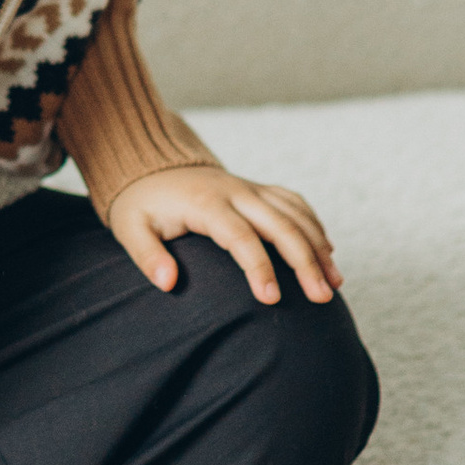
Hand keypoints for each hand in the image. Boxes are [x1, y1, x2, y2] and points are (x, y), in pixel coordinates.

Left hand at [105, 163, 341, 305]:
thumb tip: (167, 283)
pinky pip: (294, 203)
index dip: (259, 268)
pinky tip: (328, 252)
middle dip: (305, 262)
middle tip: (322, 298)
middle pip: (281, 225)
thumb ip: (147, 255)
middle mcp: (235, 192)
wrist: (150, 165)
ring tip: (334, 283)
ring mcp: (250, 188)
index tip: (271, 299)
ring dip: (318, 247)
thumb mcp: (130, 228)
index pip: (241, 237)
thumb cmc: (141, 204)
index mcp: (206, 204)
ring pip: (295, 214)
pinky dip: (314, 225)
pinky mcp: (258, 189)